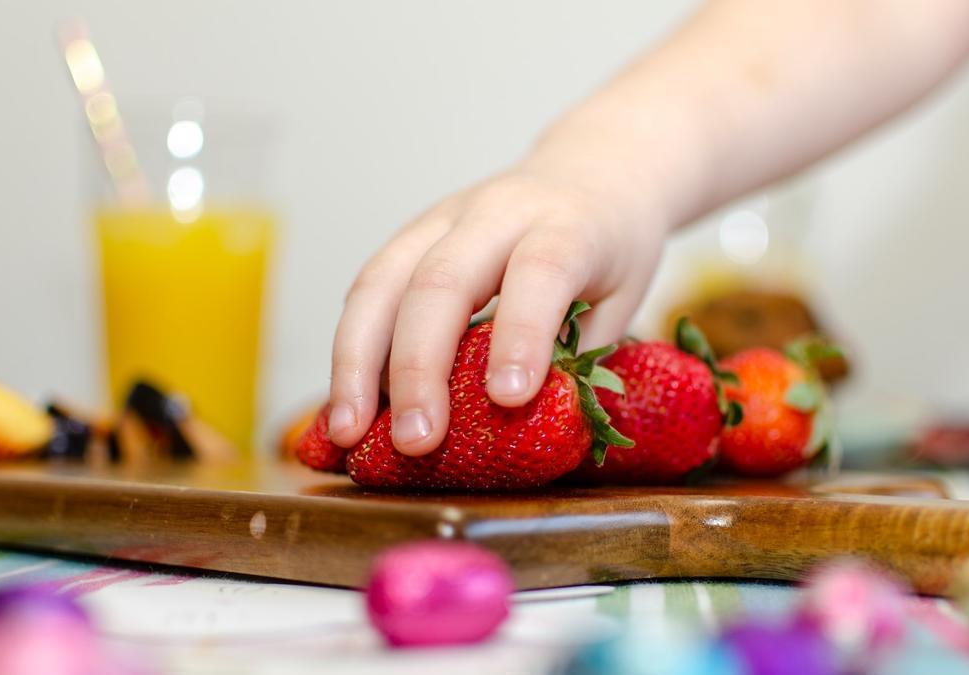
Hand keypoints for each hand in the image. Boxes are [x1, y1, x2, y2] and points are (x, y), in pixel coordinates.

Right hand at [326, 162, 666, 455]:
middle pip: (442, 279)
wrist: (591, 170)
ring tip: (346, 431)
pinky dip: (353, 348)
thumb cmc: (610, 246)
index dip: (521, 333)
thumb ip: (580, 356)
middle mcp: (496, 213)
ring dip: (357, 362)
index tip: (509, 398)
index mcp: (566, 225)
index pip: (540, 272)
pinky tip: (347, 401)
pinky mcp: (411, 235)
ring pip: (383, 280)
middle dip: (419, 366)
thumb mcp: (622, 298)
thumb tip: (528, 427)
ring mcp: (443, 219)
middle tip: (415, 440)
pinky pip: (368, 288)